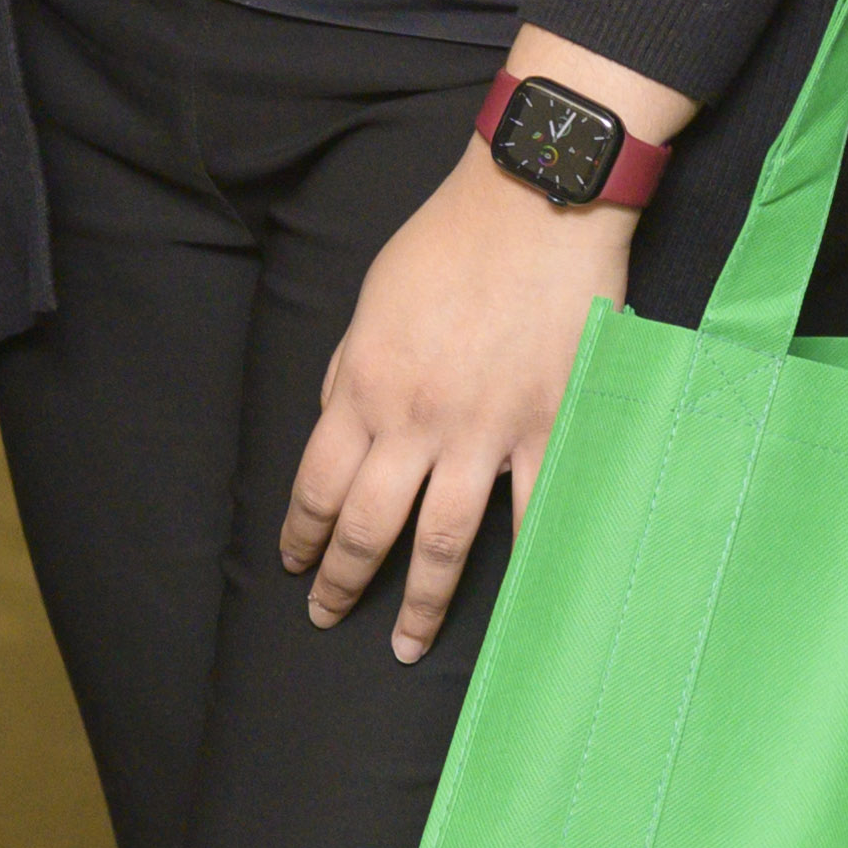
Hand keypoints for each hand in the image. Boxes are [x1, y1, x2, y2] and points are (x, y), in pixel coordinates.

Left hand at [281, 32, 676, 662]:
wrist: (532, 204)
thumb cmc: (446, 243)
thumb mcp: (370, 299)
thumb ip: (350, 369)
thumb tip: (336, 423)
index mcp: (366, 385)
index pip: (318, 483)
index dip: (304, 534)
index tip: (297, 566)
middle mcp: (418, 420)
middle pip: (371, 525)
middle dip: (345, 580)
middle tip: (332, 618)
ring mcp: (486, 430)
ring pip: (445, 539)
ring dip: (422, 601)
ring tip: (407, 643)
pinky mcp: (549, 426)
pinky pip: (533, 511)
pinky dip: (524, 563)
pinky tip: (514, 604)